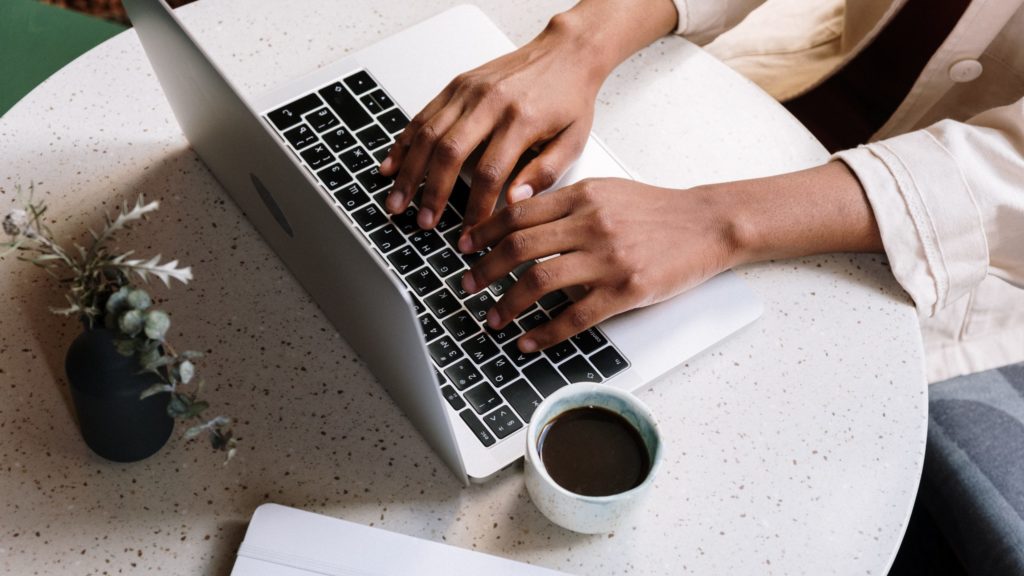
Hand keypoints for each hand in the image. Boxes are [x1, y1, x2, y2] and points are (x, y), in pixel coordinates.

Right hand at [377, 0, 679, 234]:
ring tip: (397, 202)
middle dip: (431, 192)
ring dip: (409, 172)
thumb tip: (513, 203)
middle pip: (450, 153)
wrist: (566, 52)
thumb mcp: (573, 141)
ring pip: (428, 134)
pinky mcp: (457, 85)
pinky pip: (423, 116)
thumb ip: (544, 174)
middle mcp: (491, 102)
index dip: (475, 207)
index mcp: (521, 119)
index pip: (490, 172)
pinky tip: (392, 166)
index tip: (469, 232)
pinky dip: (404, 143)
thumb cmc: (570, 98)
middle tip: (422, 222)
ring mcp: (469, 91)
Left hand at [459, 178, 741, 351]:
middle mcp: (591, 224)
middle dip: (484, 269)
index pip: (518, 213)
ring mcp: (608, 258)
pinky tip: (528, 340)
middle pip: (519, 247)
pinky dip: (544, 332)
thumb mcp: (607, 191)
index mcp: (582, 196)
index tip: (465, 246)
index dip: (484, 232)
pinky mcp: (626, 290)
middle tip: (467, 284)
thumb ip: (566, 202)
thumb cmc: (657, 211)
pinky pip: (574, 316)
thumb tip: (518, 217)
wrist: (707, 224)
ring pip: (539, 281)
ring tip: (493, 317)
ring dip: (507, 303)